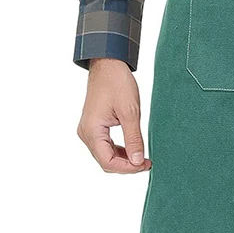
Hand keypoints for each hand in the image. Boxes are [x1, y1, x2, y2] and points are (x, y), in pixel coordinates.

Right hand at [77, 58, 151, 173]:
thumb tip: (136, 161)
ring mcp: (89, 130)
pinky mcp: (94, 125)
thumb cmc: (117, 83)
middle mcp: (86, 133)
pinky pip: (105, 145)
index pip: (107, 162)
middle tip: (146, 162)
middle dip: (126, 165)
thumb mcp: (130, 112)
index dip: (127, 168)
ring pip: (105, 154)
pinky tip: (133, 147)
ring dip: (123, 158)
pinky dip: (119, 149)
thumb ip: (133, 138)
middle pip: (105, 161)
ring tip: (142, 157)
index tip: (144, 164)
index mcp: (92, 131)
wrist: (108, 64)